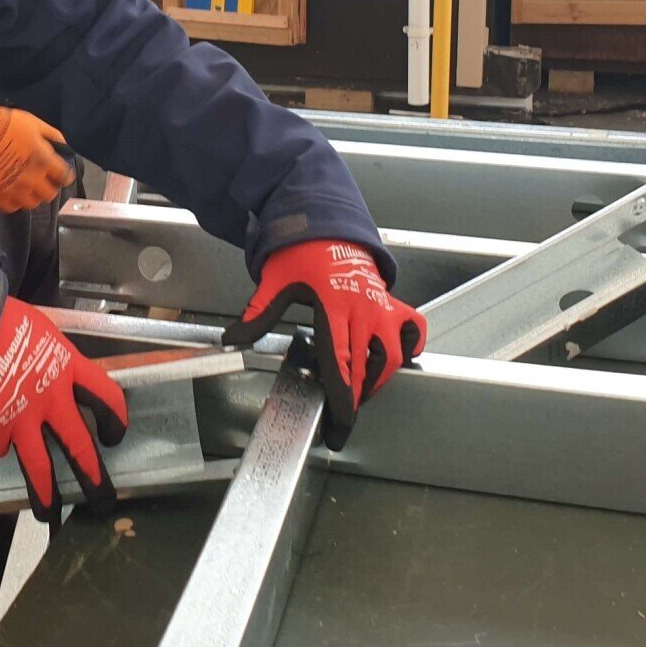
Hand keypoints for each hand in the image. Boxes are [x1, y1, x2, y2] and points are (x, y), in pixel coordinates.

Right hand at [0, 101, 73, 211]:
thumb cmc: (7, 125)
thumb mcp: (35, 123)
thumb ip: (53, 136)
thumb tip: (63, 148)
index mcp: (44, 161)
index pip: (64, 177)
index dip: (64, 175)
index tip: (62, 174)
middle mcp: (32, 179)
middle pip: (50, 194)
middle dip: (50, 187)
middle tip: (44, 180)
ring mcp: (14, 190)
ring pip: (32, 204)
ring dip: (33, 196)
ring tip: (27, 187)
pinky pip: (12, 208)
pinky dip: (14, 202)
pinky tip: (12, 192)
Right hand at [0, 299, 129, 522]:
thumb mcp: (36, 328)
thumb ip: (48, 356)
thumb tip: (48, 371)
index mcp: (67, 365)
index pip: (107, 397)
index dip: (116, 419)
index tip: (115, 435)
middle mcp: (50, 397)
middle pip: (79, 445)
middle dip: (92, 476)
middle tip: (102, 499)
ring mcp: (21, 417)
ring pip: (39, 466)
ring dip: (46, 493)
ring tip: (50, 514)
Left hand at [221, 240, 426, 451]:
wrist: (328, 226)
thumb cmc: (302, 253)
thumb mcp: (275, 282)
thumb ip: (258, 314)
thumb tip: (233, 338)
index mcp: (333, 306)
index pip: (340, 362)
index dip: (342, 395)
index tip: (342, 420)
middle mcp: (363, 309)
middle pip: (367, 366)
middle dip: (357, 398)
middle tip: (344, 417)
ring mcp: (382, 306)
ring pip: (392, 356)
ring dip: (379, 379)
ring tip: (361, 391)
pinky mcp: (392, 301)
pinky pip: (412, 329)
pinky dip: (410, 346)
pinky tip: (397, 357)